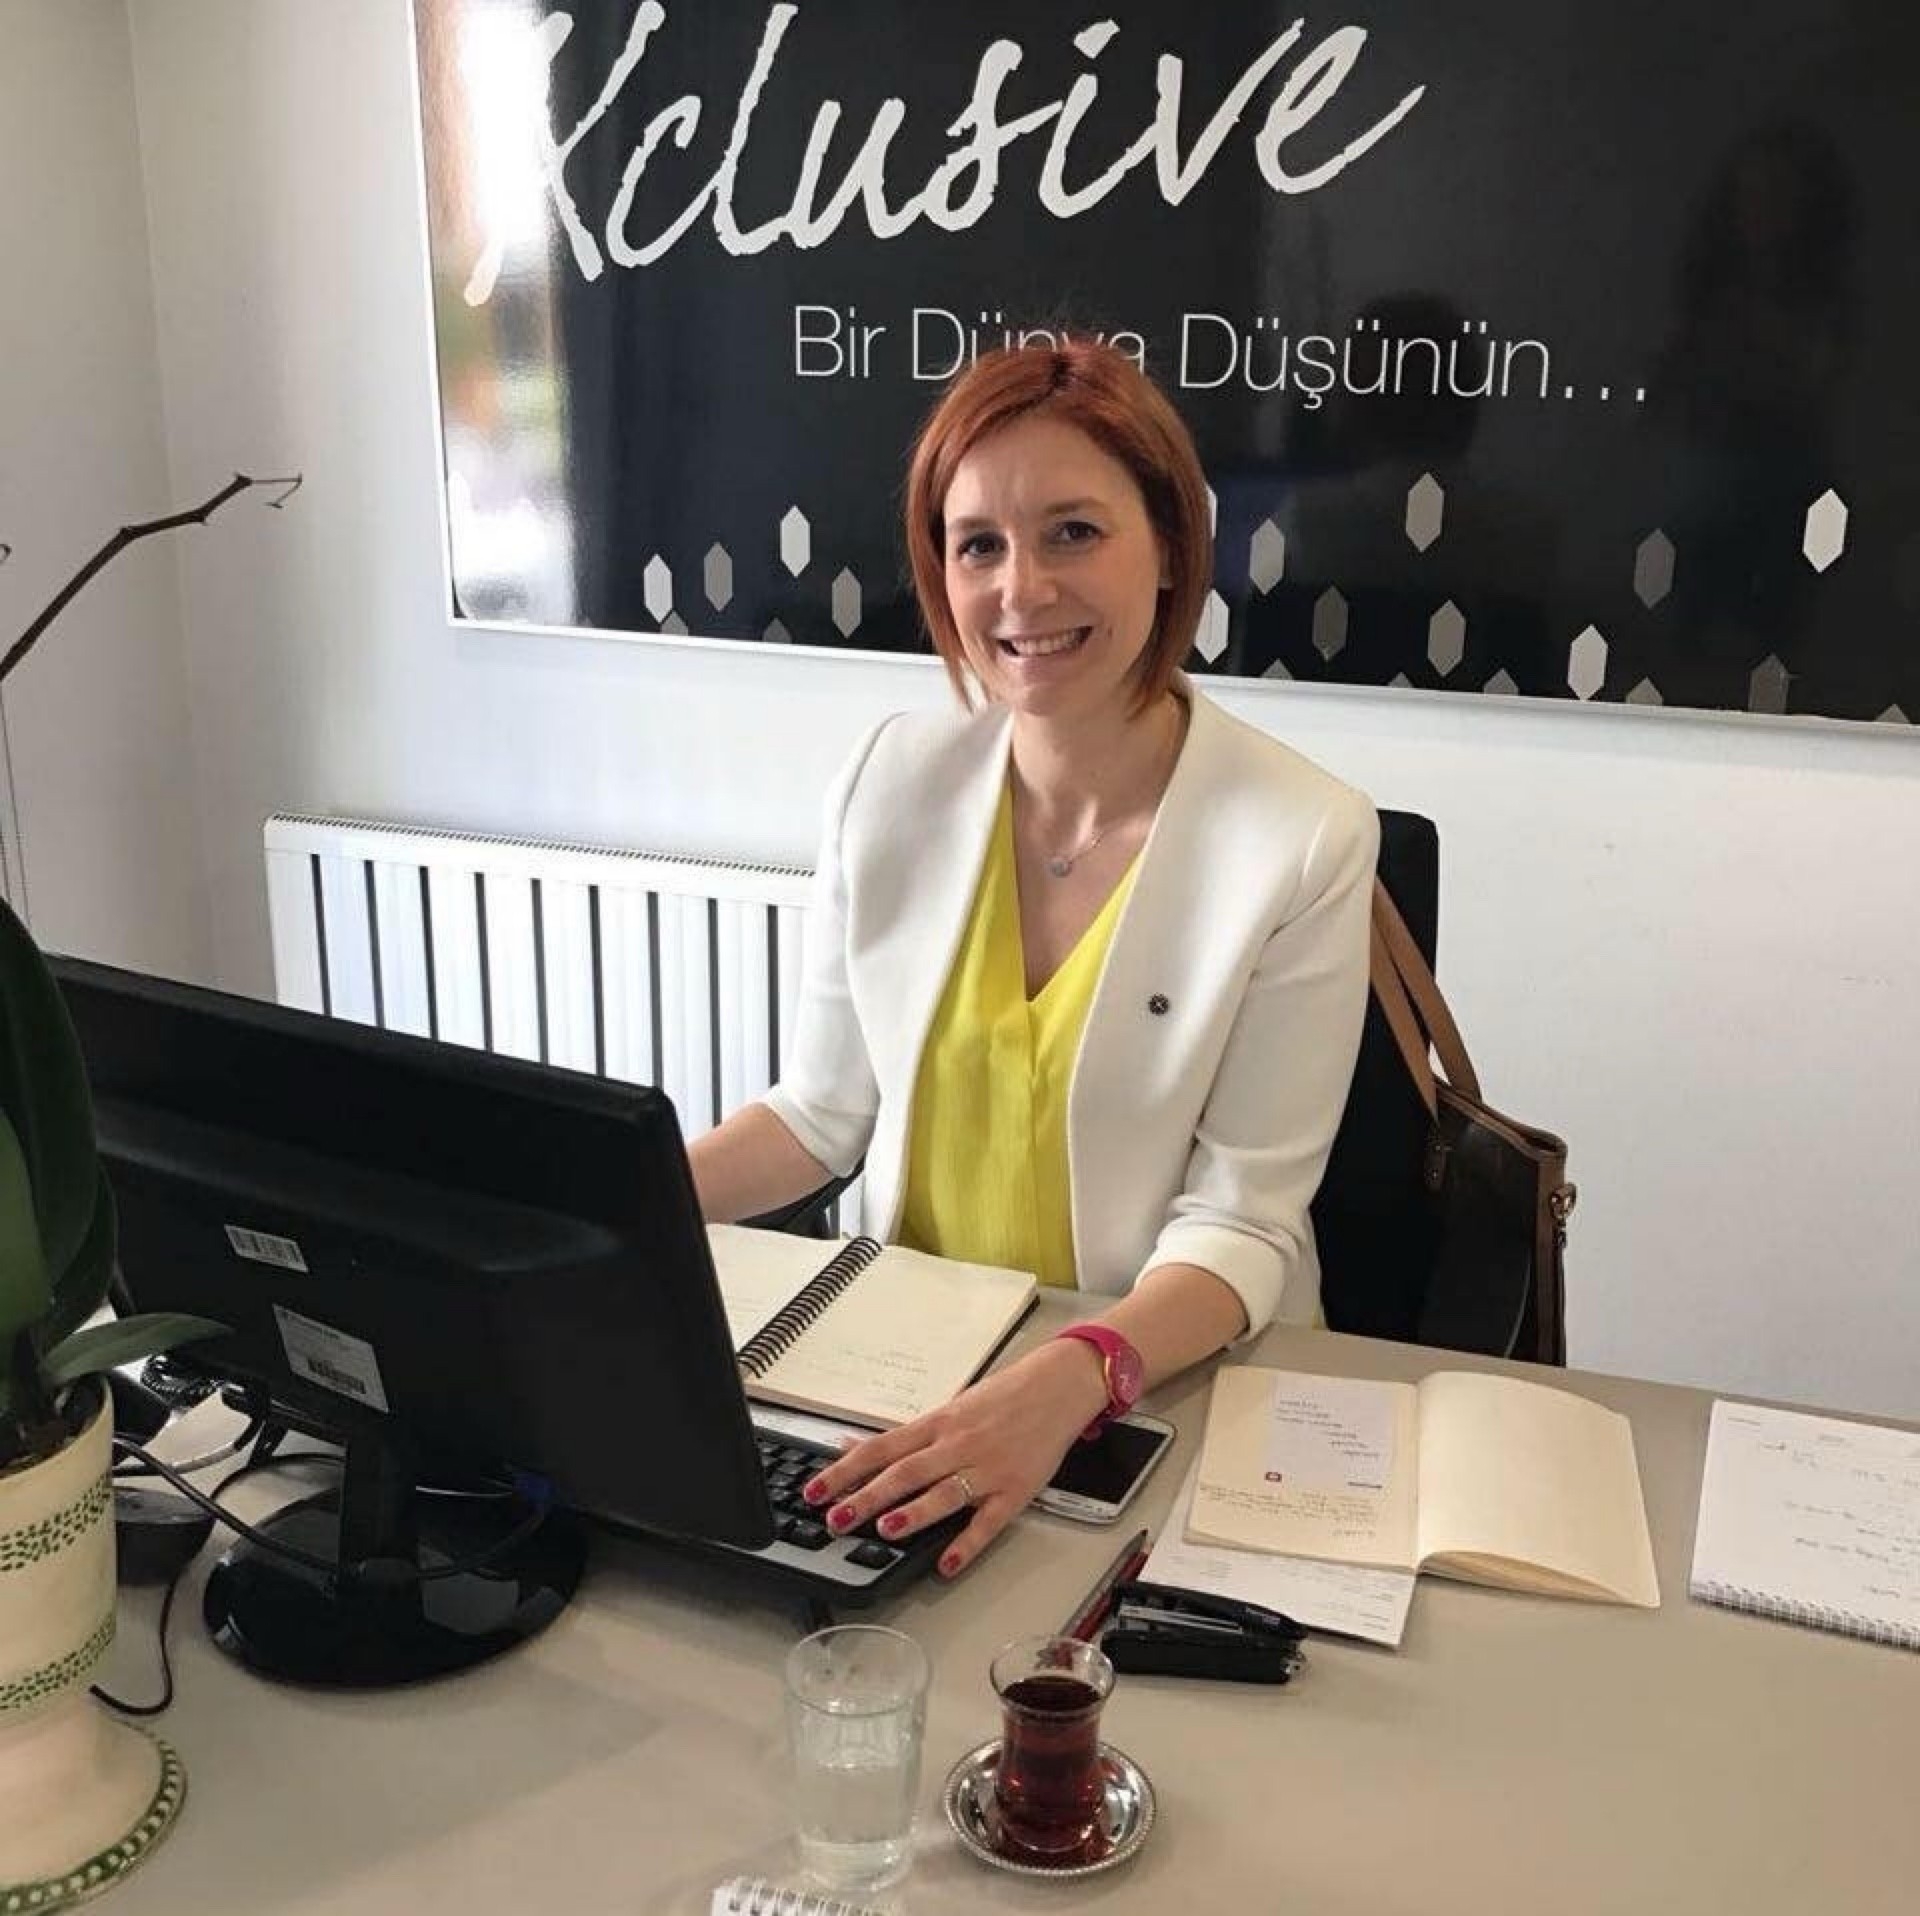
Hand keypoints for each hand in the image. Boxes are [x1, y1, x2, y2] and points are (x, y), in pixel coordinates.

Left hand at [802, 1340, 1108, 1576]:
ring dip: (915, 1512)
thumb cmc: (1002, 1399)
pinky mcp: (1015, 1490)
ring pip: (945, 1491)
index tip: (814, 1490)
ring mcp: (987, 1468)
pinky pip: (989, 1520)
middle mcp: (957, 1445)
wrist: (1057, 1386)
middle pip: (906, 1471)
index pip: (881, 1448)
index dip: (845, 1470)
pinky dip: (968, 1543)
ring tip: (887, 1529)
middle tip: (836, 1517)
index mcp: (937, 1425)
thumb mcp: (949, 1409)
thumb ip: (903, 1436)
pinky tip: (947, 1563)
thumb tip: (851, 1444)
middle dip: (869, 1495)